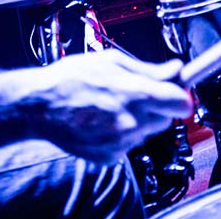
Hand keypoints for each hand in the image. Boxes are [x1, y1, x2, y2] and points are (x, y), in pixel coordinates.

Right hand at [23, 50, 191, 163]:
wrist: (38, 106)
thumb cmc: (70, 78)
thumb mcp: (111, 62)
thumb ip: (148, 69)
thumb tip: (175, 69)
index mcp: (134, 94)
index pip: (181, 103)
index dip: (182, 96)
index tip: (179, 91)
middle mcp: (131, 122)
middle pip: (166, 119)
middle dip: (157, 107)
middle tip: (135, 95)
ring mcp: (120, 142)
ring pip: (146, 132)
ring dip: (137, 121)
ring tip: (110, 107)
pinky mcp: (109, 157)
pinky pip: (127, 145)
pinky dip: (120, 135)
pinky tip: (100, 122)